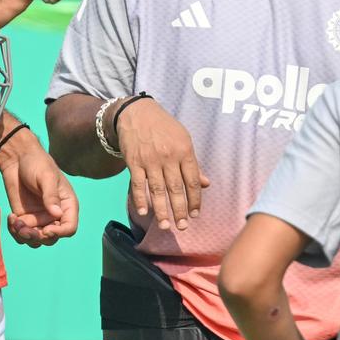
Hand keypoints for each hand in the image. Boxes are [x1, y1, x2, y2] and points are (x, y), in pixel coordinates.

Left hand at [0, 130, 78, 247]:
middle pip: (51, 238)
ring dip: (24, 236)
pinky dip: (14, 231)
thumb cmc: (37, 163)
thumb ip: (51, 195)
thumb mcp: (46, 177)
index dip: (59, 233)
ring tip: (15, 222)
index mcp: (66, 205)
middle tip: (24, 229)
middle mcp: (54, 215)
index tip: (46, 229)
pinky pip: (20, 234)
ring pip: (35, 240)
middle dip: (38, 237)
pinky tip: (10, 217)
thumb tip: (57, 214)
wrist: (17, 158)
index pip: (69, 228)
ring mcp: (38, 218)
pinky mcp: (24, 218)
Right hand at [114, 97, 209, 230]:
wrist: (136, 112)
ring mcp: (149, 160)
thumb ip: (193, 164)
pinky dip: (140, 199)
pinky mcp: (133, 161)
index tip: (195, 215)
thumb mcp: (184, 140)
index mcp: (184, 151)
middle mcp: (168, 156)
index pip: (192, 181)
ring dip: (161, 210)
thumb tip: (206, 184)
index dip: (195, 200)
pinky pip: (137, 184)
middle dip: (180, 210)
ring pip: (157, 190)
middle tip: (182, 227)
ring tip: (165, 226)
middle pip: (175, 189)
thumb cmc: (164, 128)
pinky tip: (144, 212)